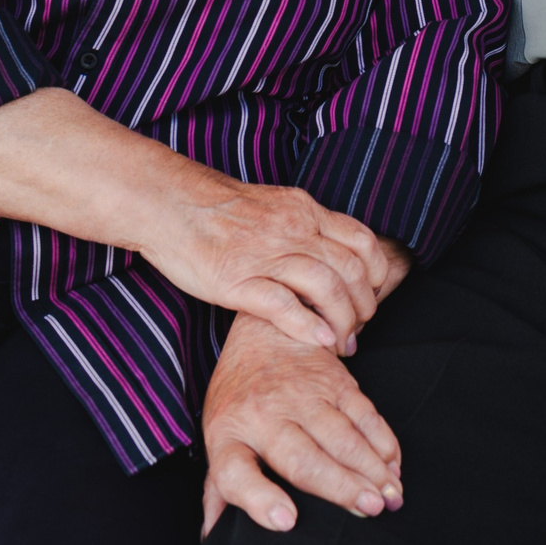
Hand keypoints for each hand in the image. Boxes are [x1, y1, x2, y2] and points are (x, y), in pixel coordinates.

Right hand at [136, 174, 399, 354]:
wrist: (168, 203)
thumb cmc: (217, 209)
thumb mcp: (273, 203)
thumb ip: (303, 224)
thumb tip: (331, 251)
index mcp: (303, 210)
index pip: (362, 240)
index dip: (377, 273)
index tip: (373, 295)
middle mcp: (292, 229)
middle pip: (350, 269)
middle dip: (364, 305)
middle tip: (360, 327)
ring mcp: (265, 254)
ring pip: (326, 286)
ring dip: (343, 320)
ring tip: (343, 342)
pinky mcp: (237, 280)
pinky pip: (283, 304)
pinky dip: (308, 325)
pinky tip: (320, 341)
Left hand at [200, 313, 403, 535]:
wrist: (263, 326)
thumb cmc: (240, 393)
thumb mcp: (218, 434)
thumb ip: (220, 486)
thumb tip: (213, 533)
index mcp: (228, 435)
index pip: (235, 473)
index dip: (259, 498)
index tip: (286, 520)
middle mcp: (264, 416)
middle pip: (303, 459)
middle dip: (341, 487)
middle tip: (369, 509)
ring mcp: (301, 395)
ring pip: (341, 437)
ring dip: (371, 468)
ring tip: (389, 496)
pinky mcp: (333, 380)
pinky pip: (364, 413)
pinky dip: (383, 441)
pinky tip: (393, 464)